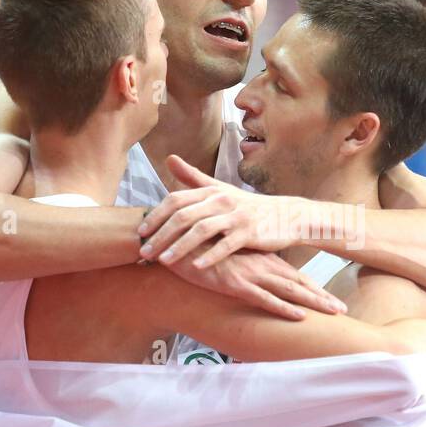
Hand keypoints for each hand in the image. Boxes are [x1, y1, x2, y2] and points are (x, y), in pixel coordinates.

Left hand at [138, 154, 306, 268]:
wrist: (285, 216)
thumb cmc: (248, 206)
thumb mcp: (220, 189)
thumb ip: (193, 177)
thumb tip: (169, 158)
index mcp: (210, 191)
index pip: (175, 200)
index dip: (156, 216)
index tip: (140, 232)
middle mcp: (220, 200)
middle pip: (183, 216)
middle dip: (161, 235)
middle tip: (144, 252)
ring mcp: (235, 217)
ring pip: (201, 231)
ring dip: (180, 247)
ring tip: (164, 261)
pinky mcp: (249, 233)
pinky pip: (226, 246)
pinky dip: (210, 256)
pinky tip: (196, 267)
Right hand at [163, 246, 346, 320]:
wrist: (175, 246)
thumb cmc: (202, 253)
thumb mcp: (229, 258)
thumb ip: (245, 266)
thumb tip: (253, 276)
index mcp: (261, 258)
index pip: (294, 274)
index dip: (314, 286)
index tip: (331, 297)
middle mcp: (261, 265)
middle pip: (299, 283)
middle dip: (322, 297)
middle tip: (343, 309)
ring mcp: (250, 274)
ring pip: (289, 290)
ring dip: (313, 303)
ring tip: (334, 313)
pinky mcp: (235, 284)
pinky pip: (264, 299)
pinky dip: (283, 308)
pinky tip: (300, 316)